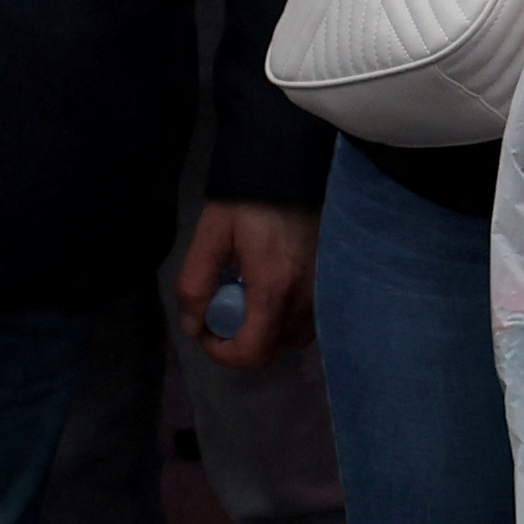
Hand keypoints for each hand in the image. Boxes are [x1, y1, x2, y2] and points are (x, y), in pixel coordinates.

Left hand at [175, 197, 318, 370]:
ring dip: (263, 332)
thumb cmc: (250, 200)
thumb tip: (193, 325)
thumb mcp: (211, 234)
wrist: (293, 170)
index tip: (206, 330)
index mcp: (273, 288)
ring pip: (290, 340)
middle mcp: (304, 300)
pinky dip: (283, 320)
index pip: (251, 352)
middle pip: (269, 351)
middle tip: (221, 308)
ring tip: (245, 299)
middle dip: (239, 341)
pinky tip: (269, 292)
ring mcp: (322, 295)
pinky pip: (306, 323)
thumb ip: (194, 282)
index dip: (221, 354)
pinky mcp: (331, 286)